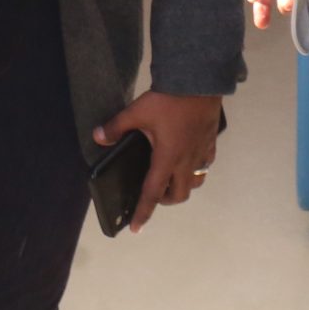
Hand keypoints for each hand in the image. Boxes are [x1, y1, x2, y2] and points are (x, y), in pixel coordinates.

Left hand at [95, 91, 223, 231]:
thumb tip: (97, 137)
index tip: (136, 228)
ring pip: (196, 182)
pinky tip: (188, 157)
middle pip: (178, 195)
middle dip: (164, 200)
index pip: (152, 194)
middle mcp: (186, 161)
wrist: (198, 81)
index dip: (143, 213)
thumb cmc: (168, 99)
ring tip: (170, 178)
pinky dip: (196, 168)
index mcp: (167, 159)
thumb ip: (116, 127)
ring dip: (182, 185)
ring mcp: (201, 152)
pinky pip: (205, 164)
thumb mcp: (136, 112)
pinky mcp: (210, 142)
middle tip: (152, 193)